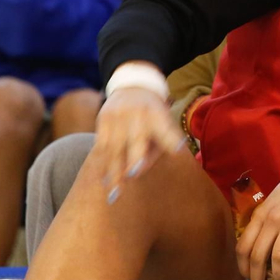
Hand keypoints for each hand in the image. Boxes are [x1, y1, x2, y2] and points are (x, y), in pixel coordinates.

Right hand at [95, 71, 185, 199]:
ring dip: (114, 171)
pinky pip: (102, 146)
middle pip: (136, 139)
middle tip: (134, 175)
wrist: (132, 86)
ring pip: (115, 147)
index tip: (178, 150)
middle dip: (134, 157)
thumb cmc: (154, 113)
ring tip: (114, 193)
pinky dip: (103, 164)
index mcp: (157, 114)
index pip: (166, 129)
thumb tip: (140, 170)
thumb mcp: (164, 120)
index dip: (171, 140)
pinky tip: (104, 180)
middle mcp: (137, 114)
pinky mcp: (103, 120)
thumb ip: (160, 144)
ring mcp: (118, 116)